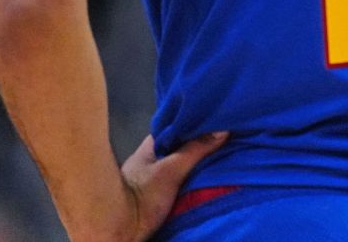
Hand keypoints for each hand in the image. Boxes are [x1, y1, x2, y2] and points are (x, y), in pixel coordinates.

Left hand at [111, 131, 228, 241]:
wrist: (119, 228)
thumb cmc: (141, 194)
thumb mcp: (171, 170)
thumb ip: (195, 150)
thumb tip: (223, 130)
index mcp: (152, 145)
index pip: (177, 126)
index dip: (196, 121)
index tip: (217, 117)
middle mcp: (154, 157)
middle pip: (182, 145)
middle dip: (202, 142)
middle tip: (228, 136)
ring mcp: (157, 176)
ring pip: (184, 162)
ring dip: (200, 161)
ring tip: (226, 152)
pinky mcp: (162, 194)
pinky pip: (184, 179)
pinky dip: (197, 176)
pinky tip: (213, 174)